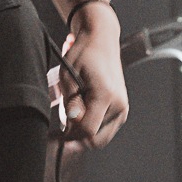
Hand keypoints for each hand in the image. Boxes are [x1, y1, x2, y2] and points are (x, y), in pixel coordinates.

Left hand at [57, 3, 127, 149]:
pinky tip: (83, 111)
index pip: (88, 131)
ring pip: (101, 137)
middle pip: (96, 140)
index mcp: (106, 95)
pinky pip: (105, 129)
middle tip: (64, 124)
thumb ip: (71, 103)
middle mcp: (119, 105)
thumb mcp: (68, 76)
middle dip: (78, 136)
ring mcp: (123, 108)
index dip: (71, 135)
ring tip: (75, 111)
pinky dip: (92, 126)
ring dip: (85, 131)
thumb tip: (72, 124)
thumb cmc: (84, 54)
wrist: (101, 41)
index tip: (58, 132)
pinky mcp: (122, 110)